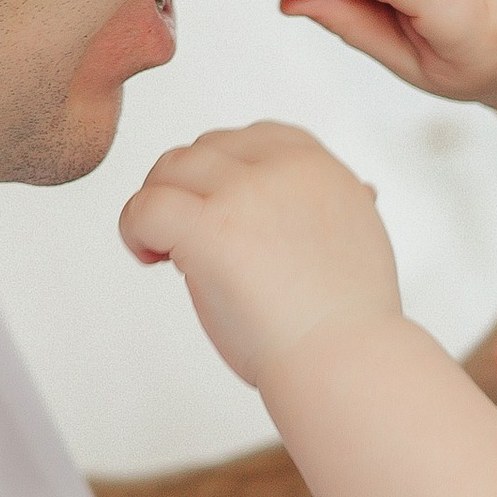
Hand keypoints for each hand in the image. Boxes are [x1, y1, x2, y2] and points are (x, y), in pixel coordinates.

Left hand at [120, 121, 402, 387]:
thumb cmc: (350, 320)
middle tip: (190, 239)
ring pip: (170, 168)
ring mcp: (244, 193)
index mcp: (317, 166)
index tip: (224, 214)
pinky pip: (146, 207)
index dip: (226, 173)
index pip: (252, 137)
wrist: (346, 359)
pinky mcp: (210, 228)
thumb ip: (340, 208)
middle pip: (205, 149)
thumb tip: (361, 190)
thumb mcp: (360, 238)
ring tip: (166, 251)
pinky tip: (150, 258)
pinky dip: (134, 230)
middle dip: (190, 190)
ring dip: (159, 204)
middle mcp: (282, 168)